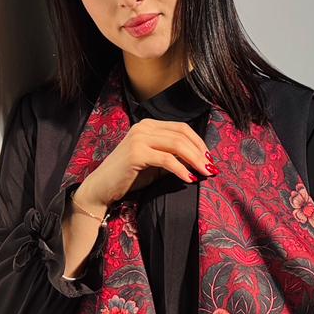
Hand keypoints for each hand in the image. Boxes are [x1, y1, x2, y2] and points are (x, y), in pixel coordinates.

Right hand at [75, 117, 216, 211]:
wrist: (102, 188)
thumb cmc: (128, 177)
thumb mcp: (155, 163)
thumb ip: (173, 157)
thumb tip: (199, 161)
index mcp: (149, 125)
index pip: (181, 128)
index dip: (199, 143)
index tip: (209, 159)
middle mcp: (144, 127)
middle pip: (182, 135)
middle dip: (200, 152)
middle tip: (211, 168)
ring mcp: (139, 138)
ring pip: (177, 145)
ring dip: (194, 160)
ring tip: (204, 174)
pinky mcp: (136, 153)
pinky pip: (166, 160)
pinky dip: (181, 170)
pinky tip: (188, 179)